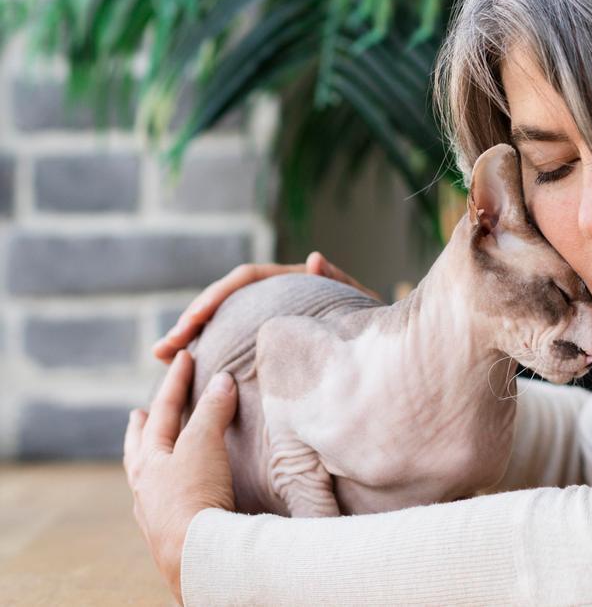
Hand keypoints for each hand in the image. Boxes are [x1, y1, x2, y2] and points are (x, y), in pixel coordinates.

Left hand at [124, 350, 238, 605]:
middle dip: (142, 427)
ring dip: (148, 460)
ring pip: (145, 478)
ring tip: (150, 454)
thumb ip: (212, 412)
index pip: (164, 410)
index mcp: (150, 459)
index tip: (183, 357)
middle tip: (138, 413)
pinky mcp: (168, 534)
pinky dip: (162, 490)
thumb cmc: (195, 496)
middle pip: (139, 448)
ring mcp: (153, 512)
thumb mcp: (204, 445)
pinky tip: (165, 496)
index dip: (176, 382)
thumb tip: (222, 381)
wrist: (195, 554)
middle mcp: (145, 485)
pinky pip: (158, 503)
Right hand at [152, 250, 380, 363]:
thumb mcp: (361, 305)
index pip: (246, 279)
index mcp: (292, 282)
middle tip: (165, 348)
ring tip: (162, 359)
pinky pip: (232, 346)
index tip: (195, 318)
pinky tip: (185, 374)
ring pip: (221, 325)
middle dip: (191, 321)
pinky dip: (208, 355)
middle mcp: (275, 298)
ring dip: (191, 339)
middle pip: (224, 301)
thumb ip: (341, 281)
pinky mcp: (266, 345)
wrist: (386, 358)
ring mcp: (268, 321)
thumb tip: (313, 258)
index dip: (217, 296)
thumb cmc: (376, 328)